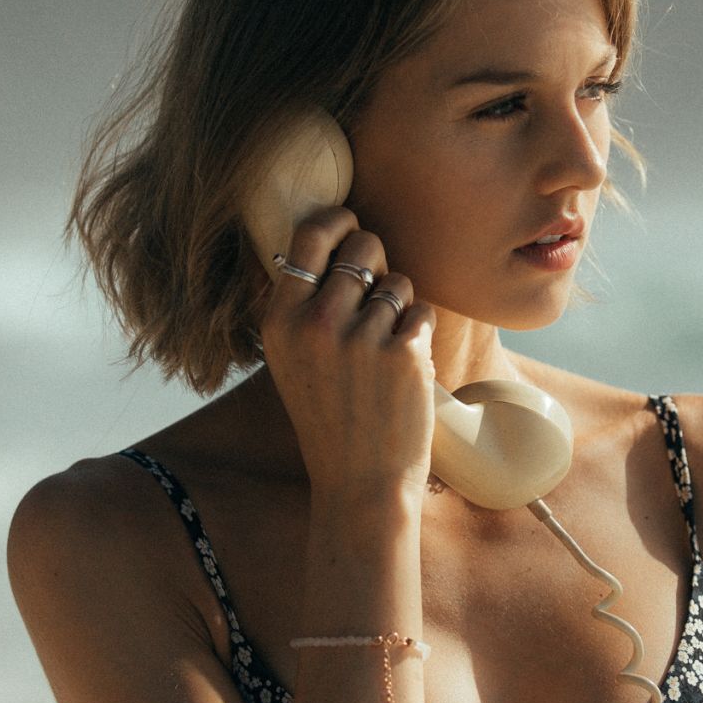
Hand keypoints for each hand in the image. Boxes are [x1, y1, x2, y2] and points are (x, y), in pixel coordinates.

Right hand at [257, 206, 437, 502]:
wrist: (360, 484)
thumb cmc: (328, 416)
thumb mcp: (290, 359)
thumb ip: (302, 303)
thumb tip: (329, 235)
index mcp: (280, 320)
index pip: (310, 234)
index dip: (337, 219)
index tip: (351, 223)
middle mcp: (316, 322)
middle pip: (364, 246)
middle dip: (379, 262)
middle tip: (376, 300)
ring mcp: (361, 338)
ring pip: (399, 281)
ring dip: (400, 307)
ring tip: (383, 352)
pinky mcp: (404, 354)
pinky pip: (422, 312)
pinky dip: (419, 335)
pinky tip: (403, 371)